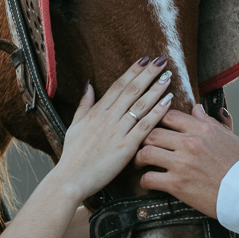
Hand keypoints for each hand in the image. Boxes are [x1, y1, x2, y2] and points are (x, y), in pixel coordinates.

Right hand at [52, 57, 174, 201]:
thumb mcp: (74, 125)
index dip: (133, 71)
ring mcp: (117, 131)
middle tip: (161, 60)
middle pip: (132, 90)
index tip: (144, 59)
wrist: (71, 178)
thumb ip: (84, 104)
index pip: (118, 85)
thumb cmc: (73, 155)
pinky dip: (157, 112)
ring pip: (140, 105)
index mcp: (96, 112)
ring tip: (168, 76)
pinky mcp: (126, 147)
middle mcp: (108, 118)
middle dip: (148, 73)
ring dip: (156, 89)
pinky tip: (167, 101)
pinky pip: (145, 126)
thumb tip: (88, 84)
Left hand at [134, 104, 238, 218]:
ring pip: (145, 153)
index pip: (169, 116)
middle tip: (140, 144)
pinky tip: (147, 181)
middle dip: (143, 138)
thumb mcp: (229, 137)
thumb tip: (196, 108)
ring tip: (139, 162)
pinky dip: (144, 180)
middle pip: (152, 132)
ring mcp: (182, 164)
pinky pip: (149, 178)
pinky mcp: (177, 184)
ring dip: (138, 158)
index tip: (153, 126)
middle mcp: (190, 143)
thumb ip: (210, 121)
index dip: (158, 119)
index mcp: (202, 129)